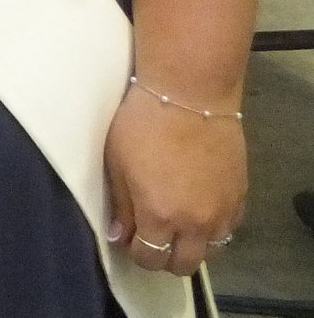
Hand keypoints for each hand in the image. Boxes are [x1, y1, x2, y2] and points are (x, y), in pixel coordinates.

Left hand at [105, 80, 246, 275]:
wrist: (189, 94)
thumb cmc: (143, 123)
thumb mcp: (117, 163)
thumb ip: (121, 205)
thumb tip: (120, 235)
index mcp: (160, 215)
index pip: (150, 258)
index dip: (137, 252)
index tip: (130, 239)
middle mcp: (196, 222)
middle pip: (184, 264)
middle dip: (165, 257)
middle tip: (153, 235)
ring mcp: (223, 211)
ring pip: (211, 251)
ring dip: (193, 245)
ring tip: (177, 224)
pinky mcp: (240, 196)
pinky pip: (229, 229)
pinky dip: (214, 228)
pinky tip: (199, 209)